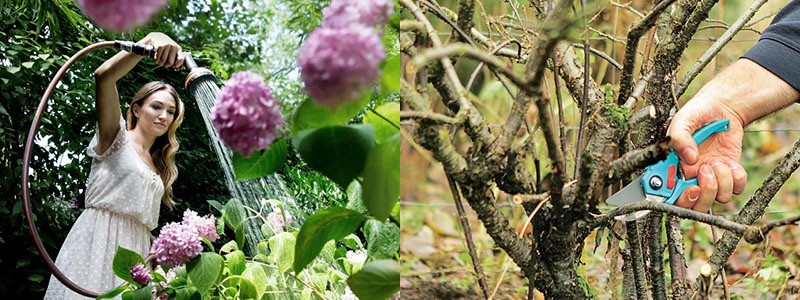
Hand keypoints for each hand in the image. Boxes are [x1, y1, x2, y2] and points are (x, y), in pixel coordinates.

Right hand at [142, 32, 183, 68]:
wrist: (156, 36)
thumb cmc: (165, 46)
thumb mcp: (172, 50)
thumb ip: (175, 58)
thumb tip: (177, 69)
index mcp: (178, 48)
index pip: (181, 59)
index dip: (177, 65)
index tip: (173, 67)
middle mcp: (174, 47)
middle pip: (170, 62)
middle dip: (165, 65)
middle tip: (162, 63)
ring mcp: (167, 46)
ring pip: (163, 60)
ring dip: (159, 62)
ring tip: (158, 60)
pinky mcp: (160, 46)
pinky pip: (157, 57)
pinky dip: (155, 59)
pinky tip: (155, 57)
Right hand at [667, 97, 746, 212]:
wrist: (723, 109)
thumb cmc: (697, 113)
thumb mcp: (683, 120)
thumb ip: (679, 138)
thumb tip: (689, 159)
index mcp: (671, 167)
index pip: (666, 195)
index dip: (673, 198)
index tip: (686, 187)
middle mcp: (688, 177)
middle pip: (692, 206)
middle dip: (702, 194)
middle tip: (704, 172)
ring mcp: (709, 179)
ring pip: (717, 199)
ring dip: (720, 181)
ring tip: (717, 161)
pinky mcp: (729, 176)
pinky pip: (736, 189)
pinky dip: (736, 177)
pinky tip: (729, 162)